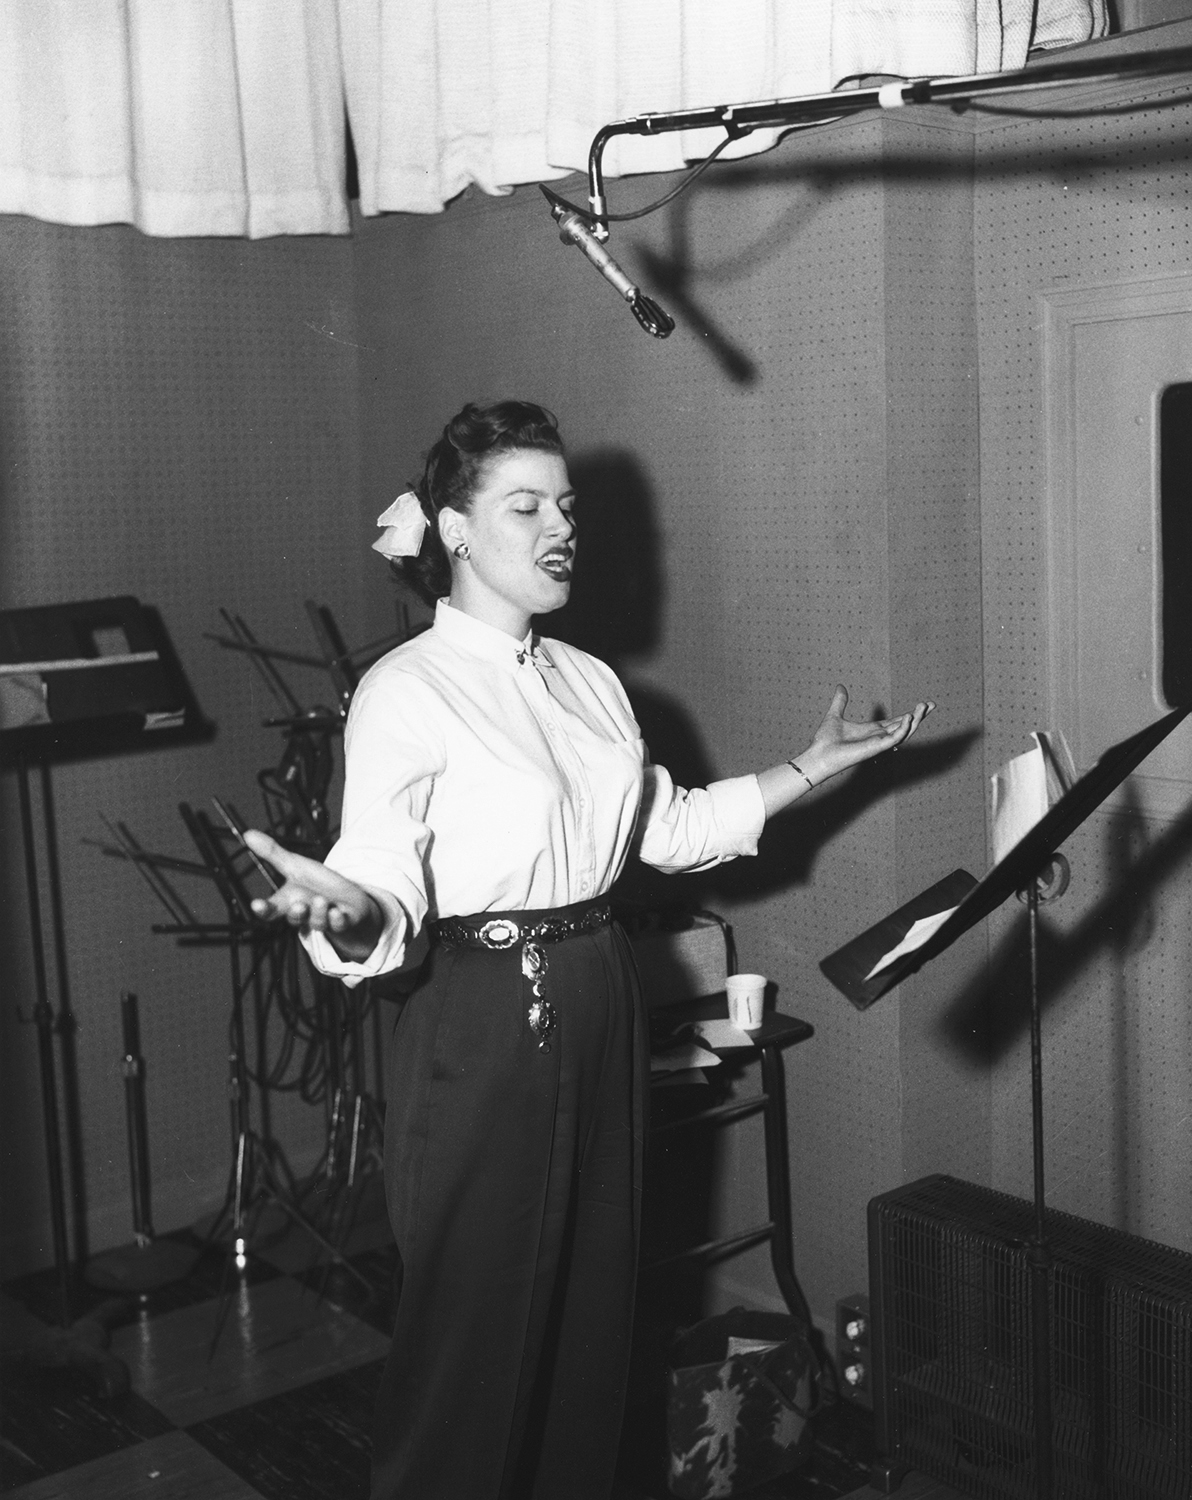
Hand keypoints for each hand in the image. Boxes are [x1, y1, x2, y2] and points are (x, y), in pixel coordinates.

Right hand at [242, 829, 382, 962]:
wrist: (346, 898)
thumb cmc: (317, 883)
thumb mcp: (295, 865)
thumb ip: (272, 853)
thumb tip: (248, 834)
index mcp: (289, 902)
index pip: (271, 910)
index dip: (263, 909)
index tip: (256, 904)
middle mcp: (305, 914)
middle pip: (295, 919)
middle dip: (296, 913)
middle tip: (299, 905)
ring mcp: (324, 920)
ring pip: (317, 922)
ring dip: (318, 913)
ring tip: (321, 900)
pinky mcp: (343, 922)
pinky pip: (339, 925)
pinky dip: (338, 920)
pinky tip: (337, 913)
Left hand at [804, 685, 933, 781]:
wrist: (818, 755)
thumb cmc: (825, 741)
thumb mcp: (835, 715)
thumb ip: (840, 701)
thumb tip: (840, 686)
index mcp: (871, 731)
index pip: (895, 722)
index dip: (909, 714)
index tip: (923, 705)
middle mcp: (877, 737)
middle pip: (904, 726)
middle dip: (919, 716)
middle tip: (932, 704)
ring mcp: (878, 743)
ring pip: (903, 732)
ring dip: (915, 720)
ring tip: (923, 707)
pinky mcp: (875, 748)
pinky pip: (894, 738)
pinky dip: (903, 728)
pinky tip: (908, 716)